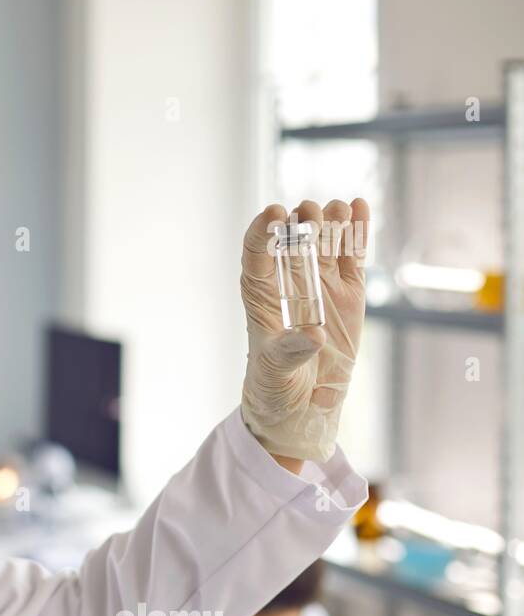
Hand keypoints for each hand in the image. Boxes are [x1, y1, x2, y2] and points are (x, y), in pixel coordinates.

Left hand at [240, 198, 367, 464]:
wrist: (301, 408)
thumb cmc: (275, 387)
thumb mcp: (277, 372)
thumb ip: (290, 351)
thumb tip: (312, 335)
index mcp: (260, 298)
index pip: (257, 255)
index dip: (263, 231)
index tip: (275, 213)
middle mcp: (289, 285)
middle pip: (293, 242)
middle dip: (301, 223)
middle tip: (310, 213)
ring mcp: (321, 287)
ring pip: (325, 243)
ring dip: (330, 222)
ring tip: (337, 209)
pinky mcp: (349, 295)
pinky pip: (352, 258)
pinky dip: (357, 232)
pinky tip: (359, 206)